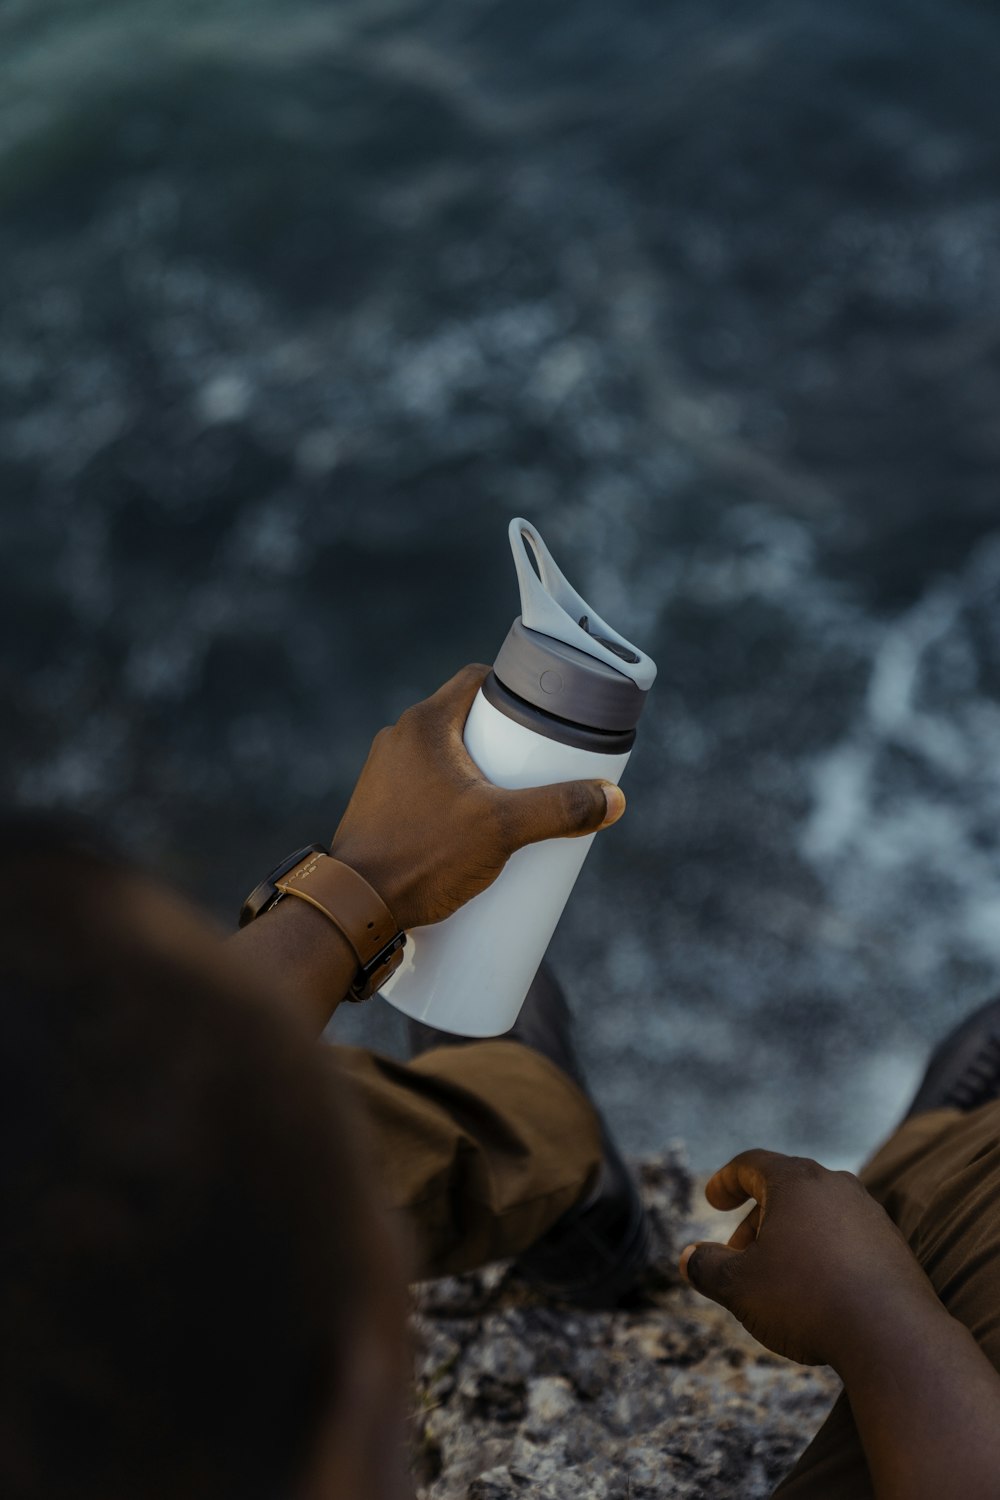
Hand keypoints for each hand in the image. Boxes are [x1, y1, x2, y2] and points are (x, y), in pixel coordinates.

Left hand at [329, 664, 625, 931]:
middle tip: (542, 767)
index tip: (548, 714)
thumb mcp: (502, 830)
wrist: (354, 908)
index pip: (479, 680)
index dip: (518, 690)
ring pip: (446, 755)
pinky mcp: (380, 805)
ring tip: (516, 800)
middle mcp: (399, 738)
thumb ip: (559, 810)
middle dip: (507, 740)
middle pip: (468, 720)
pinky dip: (455, 795)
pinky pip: (427, 785)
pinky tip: (475, 825)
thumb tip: (613, 799)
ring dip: (481, 770)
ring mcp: (385, 772)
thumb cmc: (420, 858)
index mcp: (425, 723)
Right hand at [679, 1148, 939, 1369]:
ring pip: (818, 1212)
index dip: (726, 1180)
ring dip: (791, 1235)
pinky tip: (817, 1289)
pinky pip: (847, 1236)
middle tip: (738, 1252)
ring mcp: (870, 1214)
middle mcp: (836, 1186)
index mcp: (796, 1182)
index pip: (752, 1163)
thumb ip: (708, 1267)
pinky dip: (823, 1251)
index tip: (712, 1199)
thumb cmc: (807, 1301)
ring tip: (776, 1274)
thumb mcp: (740, 1286)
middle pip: (786, 1187)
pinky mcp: (893, 1246)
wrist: (892, 1338)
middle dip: (756, 1217)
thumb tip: (687, 1257)